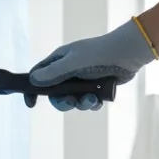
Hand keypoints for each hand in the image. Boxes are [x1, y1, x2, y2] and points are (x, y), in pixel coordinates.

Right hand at [29, 19, 155, 110]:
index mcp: (59, 60)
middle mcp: (69, 70)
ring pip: (73, 100)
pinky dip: (92, 104)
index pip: (39, 75)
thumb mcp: (72, 63)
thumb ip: (53, 73)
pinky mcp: (96, 88)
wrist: (127, 54)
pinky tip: (98, 101)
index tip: (31, 103)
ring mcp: (82, 80)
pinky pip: (88, 102)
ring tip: (91, 100)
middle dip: (62, 102)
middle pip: (55, 93)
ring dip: (81, 104)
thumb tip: (33, 80)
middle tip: (69, 103)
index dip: (33, 89)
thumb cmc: (98, 54)